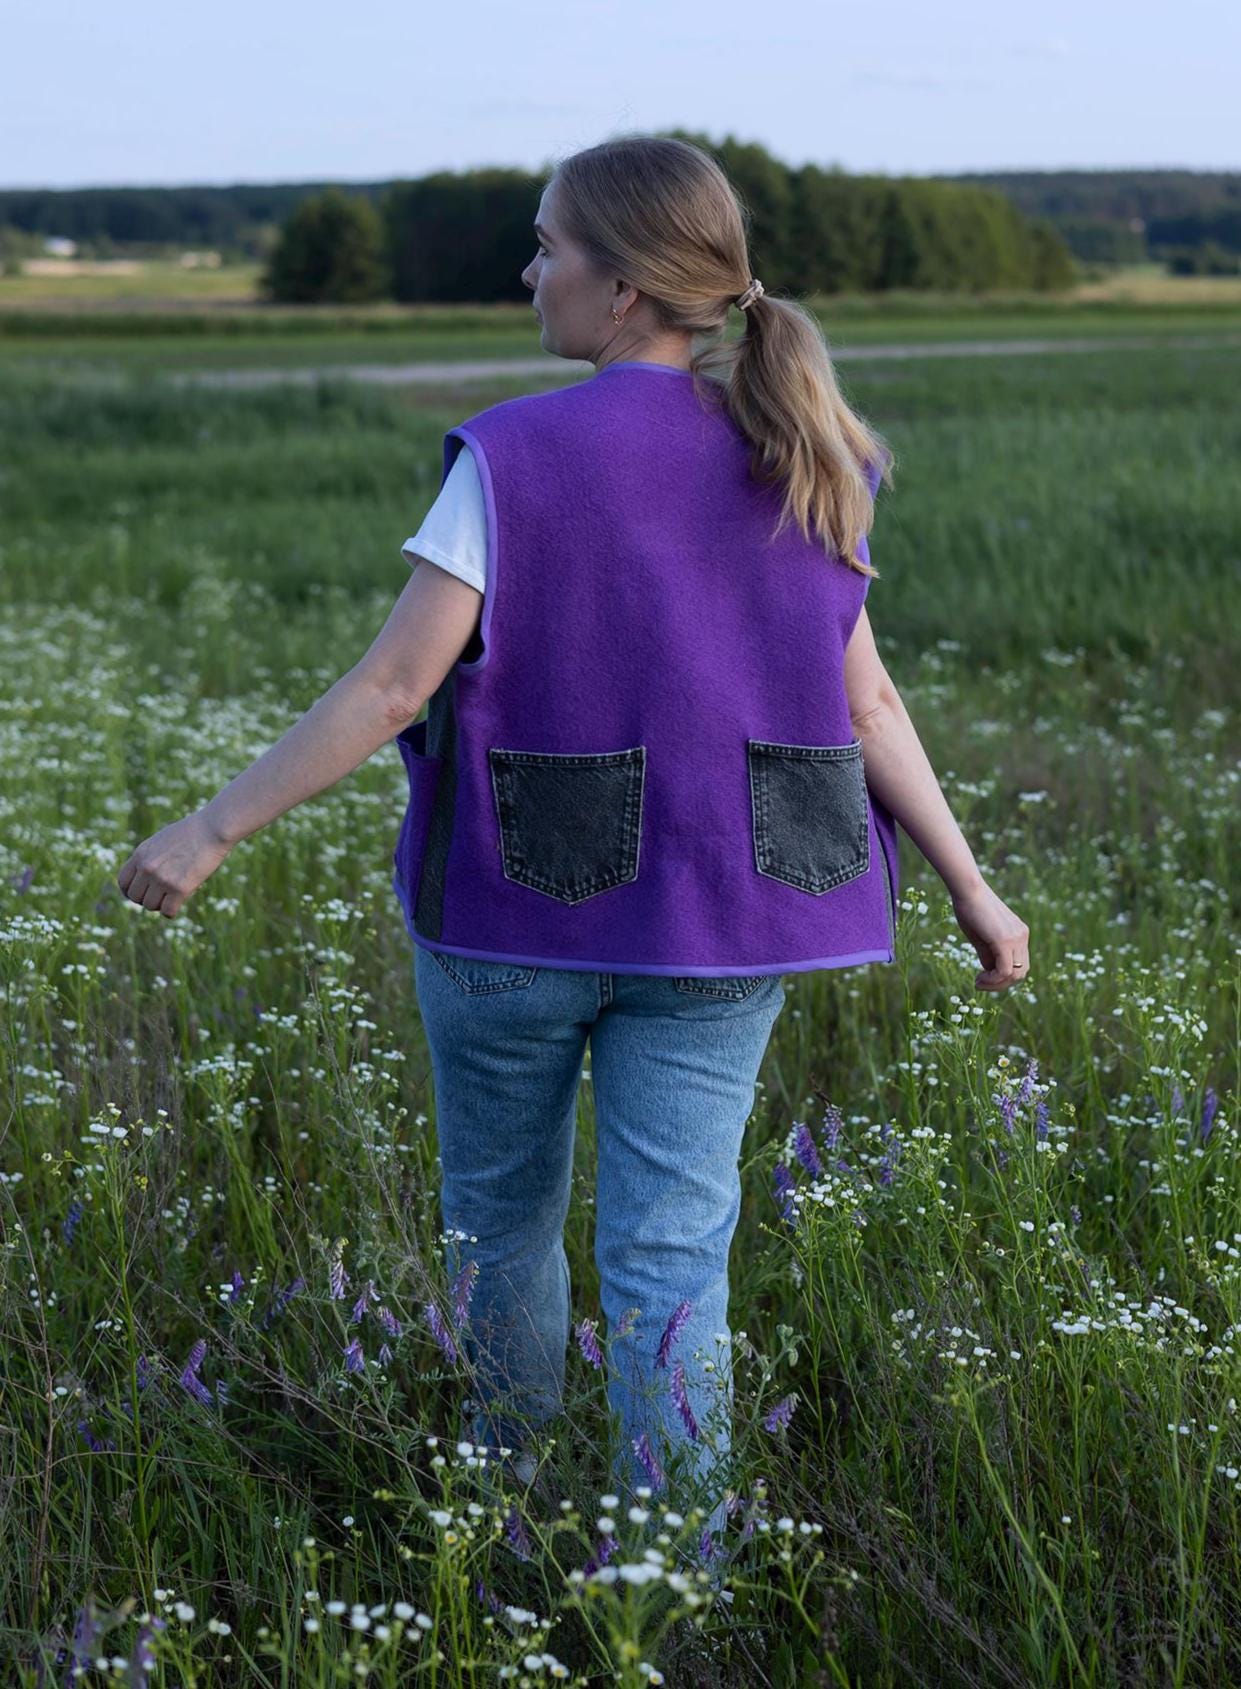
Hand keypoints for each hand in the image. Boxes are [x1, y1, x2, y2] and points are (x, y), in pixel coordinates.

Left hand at [116, 810, 233, 918]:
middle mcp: (147, 868)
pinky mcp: (180, 888)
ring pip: (151, 906)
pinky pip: (168, 911)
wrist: (212, 829)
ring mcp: (162, 879)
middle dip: (147, 898)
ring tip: (173, 895)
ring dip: (161, 904)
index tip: (142, 893)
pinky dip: (171, 911)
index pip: (123, 882)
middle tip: (162, 894)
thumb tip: (145, 879)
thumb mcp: (161, 841)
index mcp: (140, 854)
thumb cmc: (191, 833)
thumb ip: (149, 858)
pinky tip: (179, 902)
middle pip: (136, 897)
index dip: (131, 891)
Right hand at [949, 881, 1030, 991]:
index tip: (982, 977)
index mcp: (1019, 933)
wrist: (967, 889)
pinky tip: (979, 978)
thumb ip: (988, 954)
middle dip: (1001, 984)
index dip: (1003, 977)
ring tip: (978, 982)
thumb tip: (989, 972)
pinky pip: (1005, 971)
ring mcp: (1016, 938)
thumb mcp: (980, 937)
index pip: (1019, 965)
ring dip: (996, 985)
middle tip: (980, 983)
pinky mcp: (1005, 940)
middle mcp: (1022, 936)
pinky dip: (993, 980)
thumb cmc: (969, 908)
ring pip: (1015, 975)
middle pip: (1021, 973)